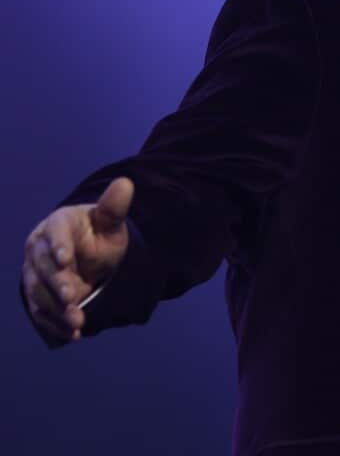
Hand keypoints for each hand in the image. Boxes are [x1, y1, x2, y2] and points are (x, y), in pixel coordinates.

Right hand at [21, 177, 132, 342]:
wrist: (89, 255)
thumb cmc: (99, 234)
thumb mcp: (110, 223)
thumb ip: (114, 208)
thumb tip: (126, 183)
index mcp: (56, 225)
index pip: (55, 234)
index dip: (59, 247)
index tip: (66, 261)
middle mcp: (39, 248)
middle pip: (43, 267)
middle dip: (57, 284)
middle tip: (71, 298)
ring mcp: (35, 273)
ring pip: (39, 292)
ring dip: (55, 308)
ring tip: (77, 323)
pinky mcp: (37, 294)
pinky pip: (40, 310)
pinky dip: (53, 323)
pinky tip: (70, 335)